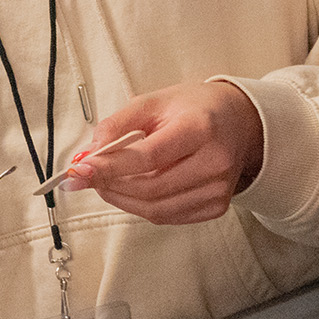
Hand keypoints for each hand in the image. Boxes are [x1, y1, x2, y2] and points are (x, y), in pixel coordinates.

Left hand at [58, 81, 263, 223]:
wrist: (237, 122)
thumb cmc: (193, 109)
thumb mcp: (153, 101)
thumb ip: (117, 124)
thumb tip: (88, 153)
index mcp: (200, 127)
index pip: (149, 156)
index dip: (110, 166)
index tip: (81, 168)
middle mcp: (215, 162)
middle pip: (150, 188)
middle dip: (109, 185)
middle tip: (84, 177)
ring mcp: (219, 189)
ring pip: (156, 209)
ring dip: (120, 199)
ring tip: (103, 183)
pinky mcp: (217, 207)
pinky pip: (167, 216)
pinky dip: (140, 207)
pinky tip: (130, 190)